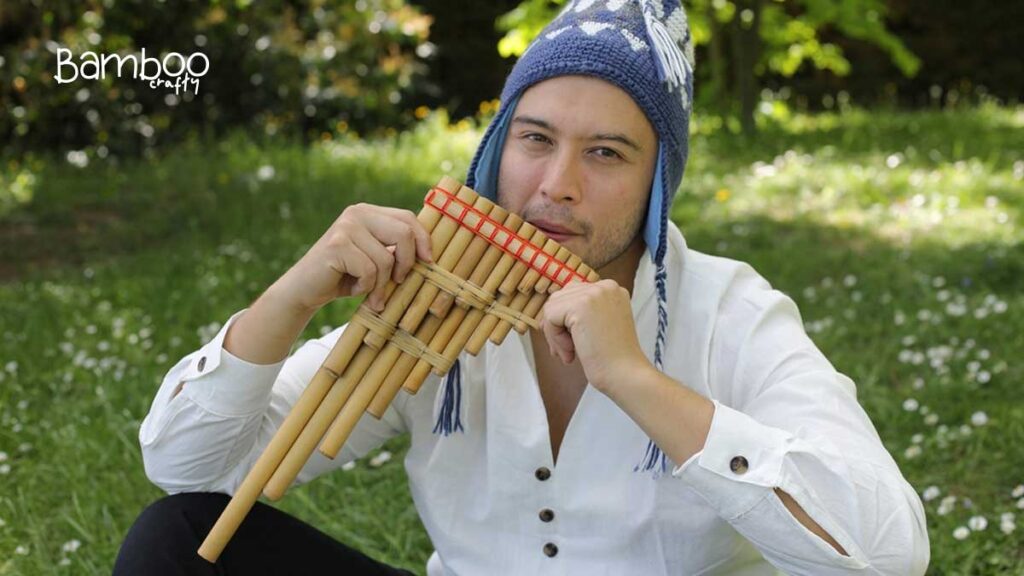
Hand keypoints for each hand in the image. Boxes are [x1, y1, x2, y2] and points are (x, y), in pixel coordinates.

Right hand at [274, 203, 432, 312]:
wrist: (304, 290)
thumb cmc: (345, 277)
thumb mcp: (374, 258)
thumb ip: (394, 249)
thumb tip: (430, 254)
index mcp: (368, 212)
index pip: (407, 218)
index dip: (423, 240)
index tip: (428, 262)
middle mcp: (357, 213)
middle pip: (404, 233)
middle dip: (407, 263)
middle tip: (398, 282)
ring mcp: (346, 227)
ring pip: (387, 258)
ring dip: (381, 283)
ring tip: (370, 292)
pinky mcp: (337, 245)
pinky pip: (370, 270)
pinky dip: (366, 287)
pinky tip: (354, 288)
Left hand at [537, 278, 649, 392]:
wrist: (625, 374)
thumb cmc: (612, 357)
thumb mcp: (598, 324)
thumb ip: (580, 312)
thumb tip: (547, 315)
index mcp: (611, 289)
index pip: (572, 294)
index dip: (565, 320)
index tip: (572, 344)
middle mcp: (604, 286)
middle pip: (560, 298)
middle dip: (557, 327)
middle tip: (567, 352)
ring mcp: (594, 293)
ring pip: (552, 308)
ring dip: (555, 335)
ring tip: (570, 354)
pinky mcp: (580, 306)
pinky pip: (550, 318)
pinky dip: (554, 338)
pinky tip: (571, 353)